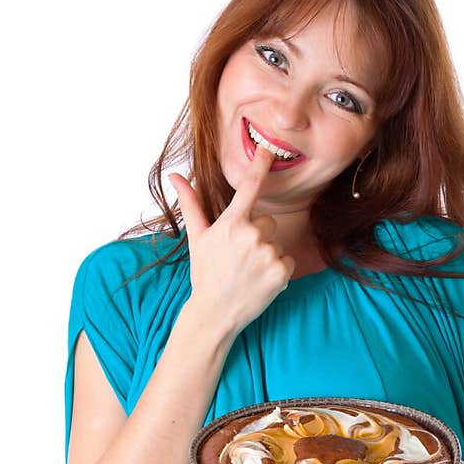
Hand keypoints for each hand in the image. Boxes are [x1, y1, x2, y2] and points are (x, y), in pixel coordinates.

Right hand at [167, 144, 294, 337]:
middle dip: (258, 235)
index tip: (269, 149)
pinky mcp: (282, 272)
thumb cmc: (205, 274)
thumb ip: (191, 204)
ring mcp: (268, 254)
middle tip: (240, 258)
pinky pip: (288, 261)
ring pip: (277, 242)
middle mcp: (251, 235)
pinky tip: (260, 281)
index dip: (260, 165)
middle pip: (267, 222)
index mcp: (231, 224)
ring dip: (267, 255)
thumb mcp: (197, 238)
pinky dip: (278, 271)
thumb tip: (175, 176)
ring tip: (248, 272)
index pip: (249, 187)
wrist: (215, 313)